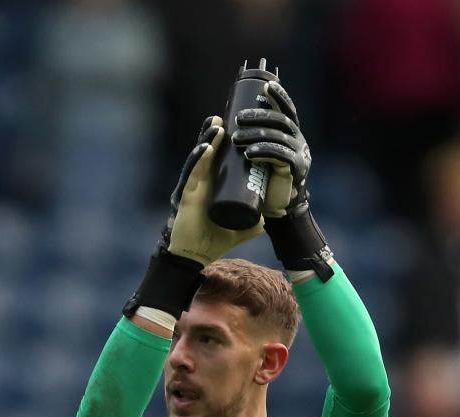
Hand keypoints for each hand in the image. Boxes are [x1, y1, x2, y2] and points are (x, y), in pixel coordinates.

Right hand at [166, 116, 263, 265]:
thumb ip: (255, 222)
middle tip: (224, 117)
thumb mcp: (241, 228)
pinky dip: (199, 160)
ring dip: (208, 140)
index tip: (235, 126)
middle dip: (215, 134)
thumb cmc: (214, 240)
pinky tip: (206, 148)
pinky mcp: (186, 195)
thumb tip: (273, 216)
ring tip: (217, 125)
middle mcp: (201, 182)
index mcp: (212, 185)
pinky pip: (192, 173)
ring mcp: (192, 187)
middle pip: (207, 152)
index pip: (218, 158)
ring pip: (199, 158)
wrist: (196, 256)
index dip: (223, 142)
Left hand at [230, 81, 310, 218]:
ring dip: (256, 135)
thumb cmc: (260, 174)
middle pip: (281, 121)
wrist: (273, 205)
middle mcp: (297, 139)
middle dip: (260, 117)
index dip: (279, 96)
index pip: (287, 109)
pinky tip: (250, 153)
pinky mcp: (295, 170)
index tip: (267, 86)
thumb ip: (242, 135)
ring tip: (236, 139)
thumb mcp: (253, 150)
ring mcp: (298, 154)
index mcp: (289, 132)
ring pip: (278, 137)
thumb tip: (217, 118)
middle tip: (238, 119)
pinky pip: (281, 157)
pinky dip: (264, 152)